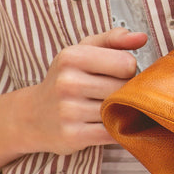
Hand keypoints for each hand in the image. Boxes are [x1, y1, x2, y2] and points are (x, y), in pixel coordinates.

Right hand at [25, 27, 147, 156]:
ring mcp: (69, 111)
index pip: (127, 63)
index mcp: (72, 57)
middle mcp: (67, 82)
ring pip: (119, 110)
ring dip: (121, 112)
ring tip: (108, 109)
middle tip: (111, 94)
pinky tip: (107, 124)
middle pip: (124, 88)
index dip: (128, 70)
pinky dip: (116, 130)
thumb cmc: (65, 79)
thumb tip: (142, 38)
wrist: (31, 116)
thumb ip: (114, 39)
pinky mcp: (73, 136)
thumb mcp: (83, 51)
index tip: (117, 74)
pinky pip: (112, 133)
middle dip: (125, 92)